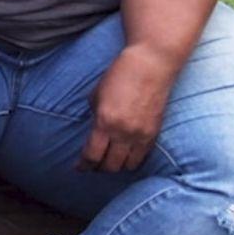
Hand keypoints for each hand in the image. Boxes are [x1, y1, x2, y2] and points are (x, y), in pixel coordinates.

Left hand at [78, 45, 179, 172]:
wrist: (150, 66)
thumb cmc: (119, 76)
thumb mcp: (97, 96)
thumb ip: (95, 118)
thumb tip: (93, 136)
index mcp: (105, 122)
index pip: (92, 155)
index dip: (84, 165)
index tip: (79, 168)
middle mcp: (123, 132)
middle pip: (109, 166)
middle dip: (98, 168)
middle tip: (93, 165)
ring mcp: (141, 135)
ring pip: (126, 166)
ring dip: (116, 166)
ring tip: (110, 161)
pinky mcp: (154, 134)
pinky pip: (141, 158)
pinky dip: (131, 161)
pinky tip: (125, 156)